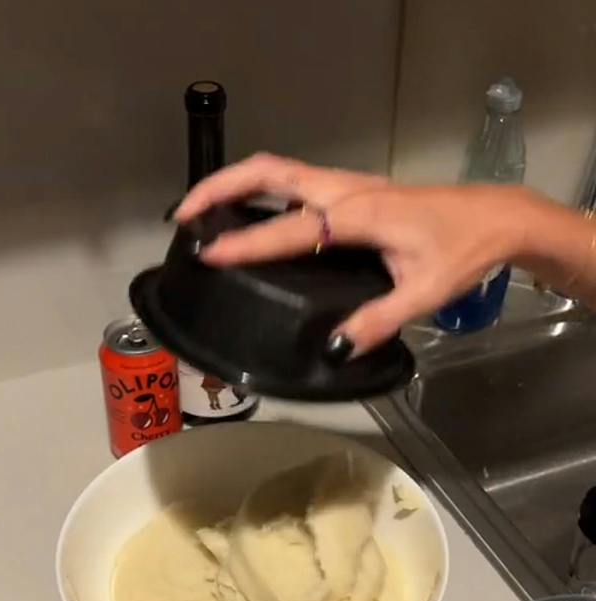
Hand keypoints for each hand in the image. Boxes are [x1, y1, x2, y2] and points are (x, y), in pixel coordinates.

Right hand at [175, 153, 532, 355]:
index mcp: (358, 215)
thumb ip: (378, 321)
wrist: (499, 217)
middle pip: (270, 172)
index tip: (206, 254)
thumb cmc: (464, 251)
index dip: (245, 243)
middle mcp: (345, 191)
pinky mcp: (350, 189)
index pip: (289, 229)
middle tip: (181, 214)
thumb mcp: (426, 292)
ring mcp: (347, 184)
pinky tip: (246, 210)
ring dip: (234, 182)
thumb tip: (335, 350)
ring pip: (278, 169)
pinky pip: (292, 179)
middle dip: (220, 186)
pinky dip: (257, 187)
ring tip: (199, 209)